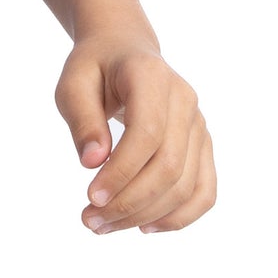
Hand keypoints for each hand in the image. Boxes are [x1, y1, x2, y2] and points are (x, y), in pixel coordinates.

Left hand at [55, 35, 215, 235]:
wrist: (123, 50)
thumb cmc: (94, 68)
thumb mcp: (73, 83)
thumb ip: (82, 119)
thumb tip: (92, 162)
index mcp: (151, 76)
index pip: (146, 133)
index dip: (121, 171)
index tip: (90, 197)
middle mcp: (184, 100)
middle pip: (169, 165)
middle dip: (130, 202)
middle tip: (90, 221)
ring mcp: (199, 124)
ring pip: (186, 184)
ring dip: (147, 215)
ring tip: (105, 226)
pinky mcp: (203, 145)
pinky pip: (204, 190)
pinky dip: (180, 216)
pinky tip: (146, 228)